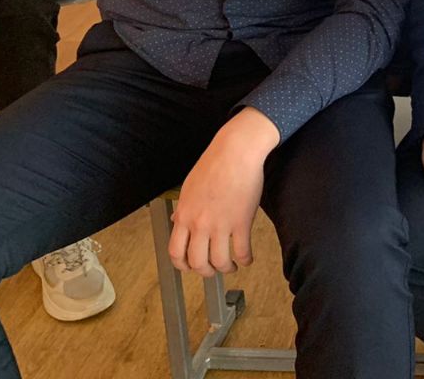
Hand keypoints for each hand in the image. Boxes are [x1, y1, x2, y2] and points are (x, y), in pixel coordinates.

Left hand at [168, 108, 278, 277]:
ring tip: (231, 266)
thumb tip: (176, 222)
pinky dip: (245, 260)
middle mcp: (199, 224)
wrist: (236, 151)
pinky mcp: (241, 222)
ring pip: (219, 261)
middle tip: (212, 270)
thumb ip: (183, 209)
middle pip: (196, 262)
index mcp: (184, 215)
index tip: (190, 266)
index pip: (175, 252)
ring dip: (226, 268)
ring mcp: (221, 224)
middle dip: (205, 272)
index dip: (182, 265)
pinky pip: (242, 251)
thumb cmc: (214, 164)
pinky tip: (247, 259)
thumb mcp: (190, 187)